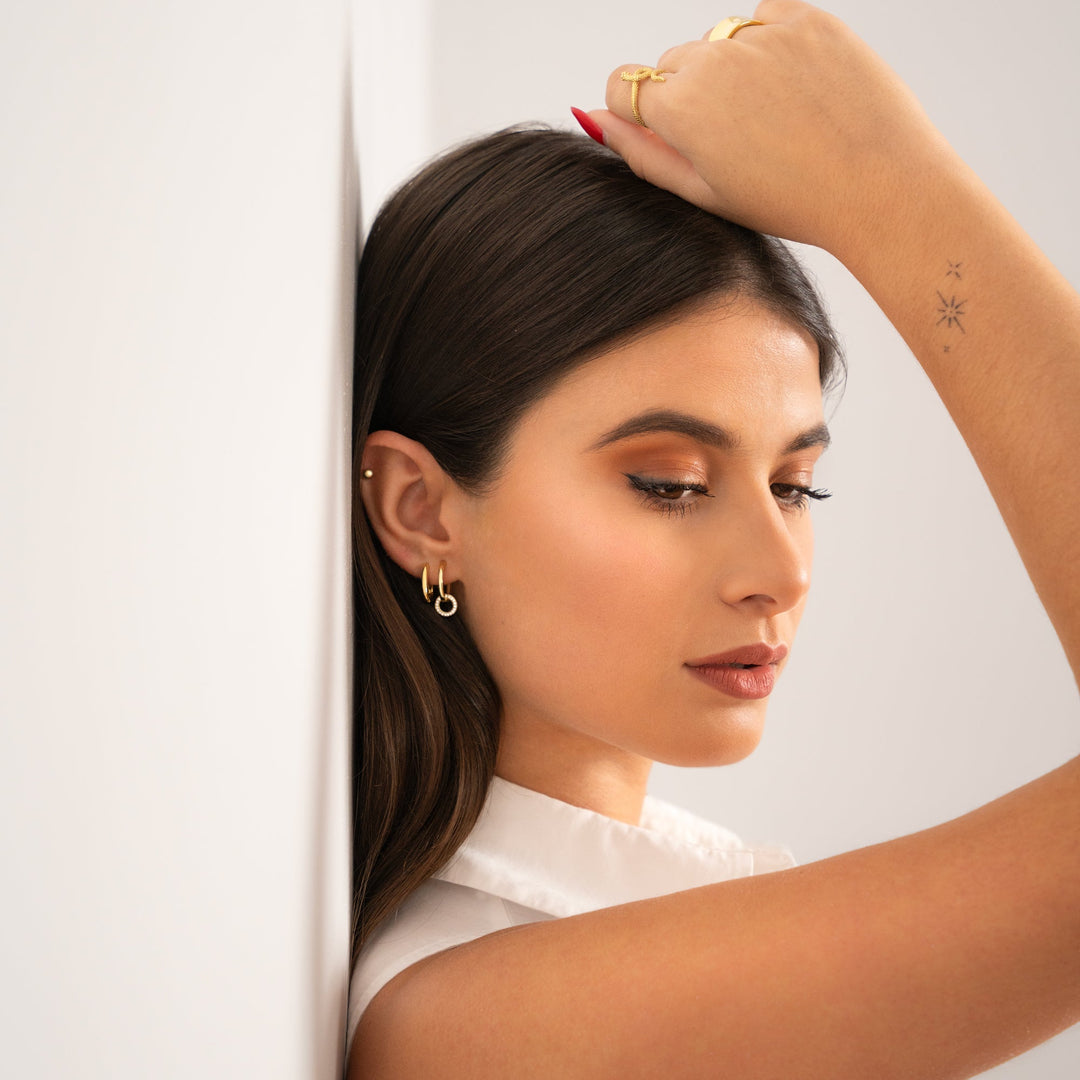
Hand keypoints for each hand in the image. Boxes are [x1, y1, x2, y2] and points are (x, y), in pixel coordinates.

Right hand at [590, 0, 953, 255]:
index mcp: (678, 109)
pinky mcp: (807, 18)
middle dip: (689, 93)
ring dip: (731, 69)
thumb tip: (592, 118)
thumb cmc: (789, 203)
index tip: (670, 132)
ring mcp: (761, 35)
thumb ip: (641, 153)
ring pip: (717, 40)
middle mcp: (712, 60)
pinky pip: (764, 19)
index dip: (639, 112)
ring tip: (774, 118)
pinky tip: (794, 89)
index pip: (622, 86)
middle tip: (738, 140)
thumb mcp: (703, 192)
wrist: (880, 187)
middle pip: (672, 63)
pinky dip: (769, 46)